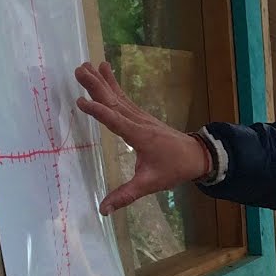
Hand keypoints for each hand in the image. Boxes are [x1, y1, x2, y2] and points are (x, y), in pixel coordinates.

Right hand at [74, 61, 210, 214]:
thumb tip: (103, 209)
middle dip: (96, 86)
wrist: (196, 156)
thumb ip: (126, 195)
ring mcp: (140, 117)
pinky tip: (105, 72)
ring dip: (102, 81)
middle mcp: (139, 122)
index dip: (99, 112)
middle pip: (114, 102)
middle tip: (79, 70)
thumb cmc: (173, 169)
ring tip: (86, 65)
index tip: (80, 102)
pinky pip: (124, 98)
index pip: (116, 122)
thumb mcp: (150, 184)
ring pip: (118, 97)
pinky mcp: (141, 116)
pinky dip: (114, 85)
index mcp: (139, 136)